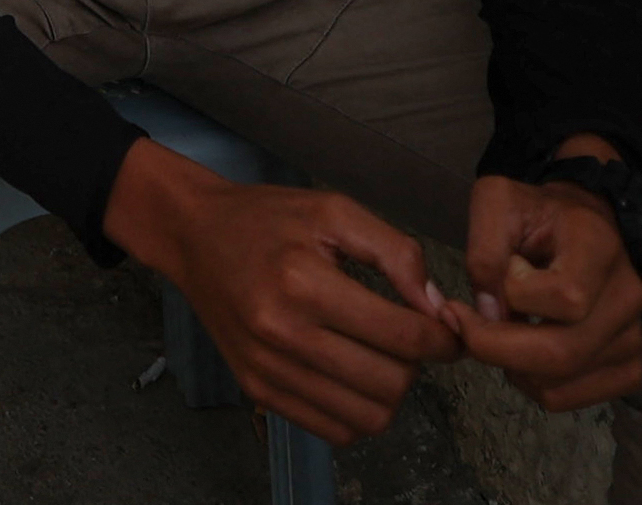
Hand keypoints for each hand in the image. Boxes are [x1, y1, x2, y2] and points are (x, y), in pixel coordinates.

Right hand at [104, 140, 472, 444]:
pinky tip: (353, 375)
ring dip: (390, 392)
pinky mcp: (258, 389)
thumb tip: (436, 307)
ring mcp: (268, 369)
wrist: (193, 236)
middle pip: (391, 382)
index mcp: (305, 282)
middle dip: (418, 364)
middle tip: (409, 337)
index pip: (403, 336)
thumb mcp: (335, 211)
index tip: (448, 330)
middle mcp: (283, 333)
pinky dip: (358, 412)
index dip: (443, 339)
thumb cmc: (267, 219)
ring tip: (381, 357)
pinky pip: (333, 431)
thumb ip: (396, 253)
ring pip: (367, 417)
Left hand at [458, 151, 641, 410]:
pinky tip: (524, 352)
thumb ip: (486, 252)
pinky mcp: (627, 365)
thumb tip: (488, 315)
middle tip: (465, 325)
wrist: (582, 222)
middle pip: (561, 354)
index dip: (515, 294)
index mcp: (600, 247)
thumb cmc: (538, 212)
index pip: (565, 298)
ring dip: (512, 367)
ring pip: (560, 383)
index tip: (500, 270)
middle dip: (495, 348)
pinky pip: (573, 398)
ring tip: (499, 332)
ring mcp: (633, 335)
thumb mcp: (498, 204)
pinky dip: (536, 385)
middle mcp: (628, 296)